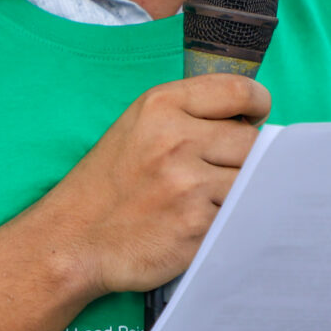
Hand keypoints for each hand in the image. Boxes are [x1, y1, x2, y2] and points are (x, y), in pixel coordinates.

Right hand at [31, 75, 268, 298]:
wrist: (73, 240)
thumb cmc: (108, 184)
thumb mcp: (136, 127)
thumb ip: (188, 116)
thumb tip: (250, 124)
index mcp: (160, 106)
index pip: (239, 91)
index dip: (257, 105)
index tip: (255, 120)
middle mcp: (175, 139)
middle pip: (253, 141)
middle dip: (246, 157)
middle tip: (221, 171)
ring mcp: (188, 184)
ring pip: (252, 180)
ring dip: (239, 192)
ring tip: (209, 199)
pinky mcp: (197, 225)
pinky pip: (240, 215)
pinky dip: (229, 220)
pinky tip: (203, 222)